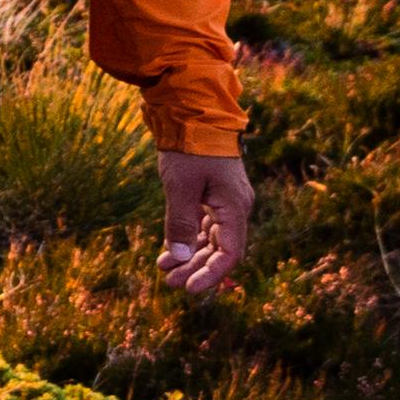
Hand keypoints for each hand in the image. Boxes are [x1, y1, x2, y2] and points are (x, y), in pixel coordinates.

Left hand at [156, 150, 252, 293]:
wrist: (192, 110)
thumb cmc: (188, 148)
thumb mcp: (180, 187)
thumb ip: (179, 223)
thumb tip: (177, 259)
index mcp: (235, 206)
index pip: (229, 253)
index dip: (210, 274)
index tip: (188, 289)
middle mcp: (236, 206)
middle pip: (220, 249)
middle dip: (194, 267)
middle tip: (169, 282)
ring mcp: (225, 200)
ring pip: (210, 238)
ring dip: (189, 254)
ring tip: (164, 269)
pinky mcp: (213, 193)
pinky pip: (204, 224)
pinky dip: (188, 237)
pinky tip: (169, 250)